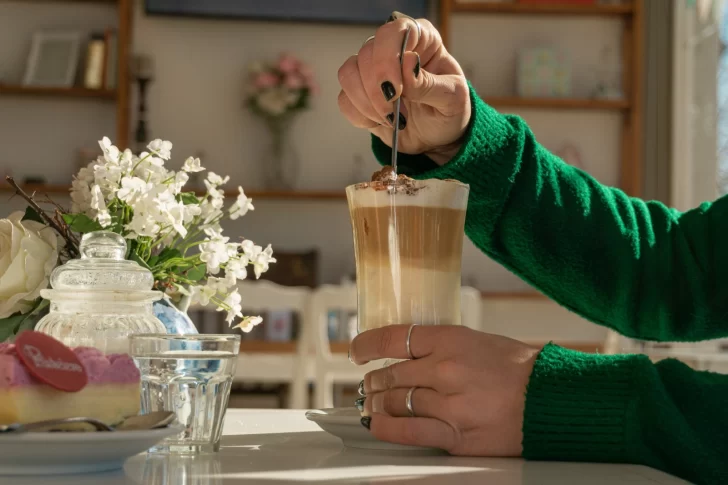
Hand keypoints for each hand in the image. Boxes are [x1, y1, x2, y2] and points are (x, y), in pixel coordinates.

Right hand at [337, 15, 470, 164]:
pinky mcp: (360, 94)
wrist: (438, 138)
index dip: (389, 58)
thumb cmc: (449, 112)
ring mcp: (373, 70)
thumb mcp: (451, 99)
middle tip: (397, 114)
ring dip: (367, 103)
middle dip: (377, 90)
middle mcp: (393, 49)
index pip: (395, 32)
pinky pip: (344, 99)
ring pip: (348, 74)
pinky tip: (381, 122)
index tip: (397, 90)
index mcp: (421, 39)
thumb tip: (406, 63)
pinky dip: (361, 115)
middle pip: (367, 54)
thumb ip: (429, 83)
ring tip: (392, 120)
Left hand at [350, 325, 539, 455]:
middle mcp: (445, 370)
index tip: (356, 350)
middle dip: (373, 380)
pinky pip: (408, 431)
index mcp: (452, 340)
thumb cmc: (519, 369)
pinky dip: (386, 427)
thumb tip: (408, 356)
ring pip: (395, 402)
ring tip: (372, 404)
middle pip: (390, 374)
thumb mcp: (478, 342)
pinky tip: (376, 424)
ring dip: (377, 403)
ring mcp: (449, 404)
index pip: (395, 337)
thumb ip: (442, 348)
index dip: (367, 344)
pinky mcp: (456, 435)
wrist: (551, 400)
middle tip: (367, 384)